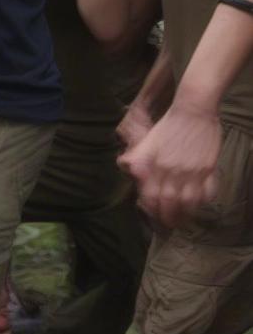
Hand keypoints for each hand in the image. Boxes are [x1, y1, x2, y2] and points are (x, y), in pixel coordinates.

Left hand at [119, 102, 220, 228]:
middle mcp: (171, 171)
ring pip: (189, 202)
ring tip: (183, 219)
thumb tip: (125, 167)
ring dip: (186, 214)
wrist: (192, 110)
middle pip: (169, 203)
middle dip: (168, 217)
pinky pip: (207, 193)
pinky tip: (199, 204)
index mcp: (154, 165)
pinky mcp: (208, 169)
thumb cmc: (167, 124)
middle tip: (169, 224)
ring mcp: (191, 171)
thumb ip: (137, 157)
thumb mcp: (147, 141)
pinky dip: (203, 202)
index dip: (151, 209)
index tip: (153, 215)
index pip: (151, 196)